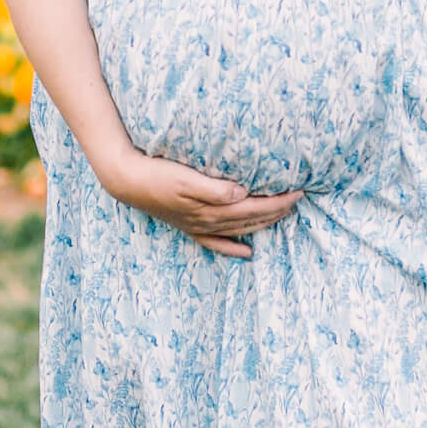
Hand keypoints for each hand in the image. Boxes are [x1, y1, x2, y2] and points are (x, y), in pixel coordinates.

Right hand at [98, 147, 303, 257]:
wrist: (127, 181)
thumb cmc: (157, 174)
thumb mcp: (186, 178)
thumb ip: (215, 189)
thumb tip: (243, 193)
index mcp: (212, 209)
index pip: (254, 207)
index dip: (279, 202)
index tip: (300, 192)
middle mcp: (209, 221)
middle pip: (252, 220)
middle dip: (277, 212)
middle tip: (298, 201)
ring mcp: (199, 226)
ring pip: (239, 230)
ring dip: (262, 225)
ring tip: (282, 218)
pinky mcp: (188, 226)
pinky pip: (216, 243)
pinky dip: (233, 249)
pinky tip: (246, 253)